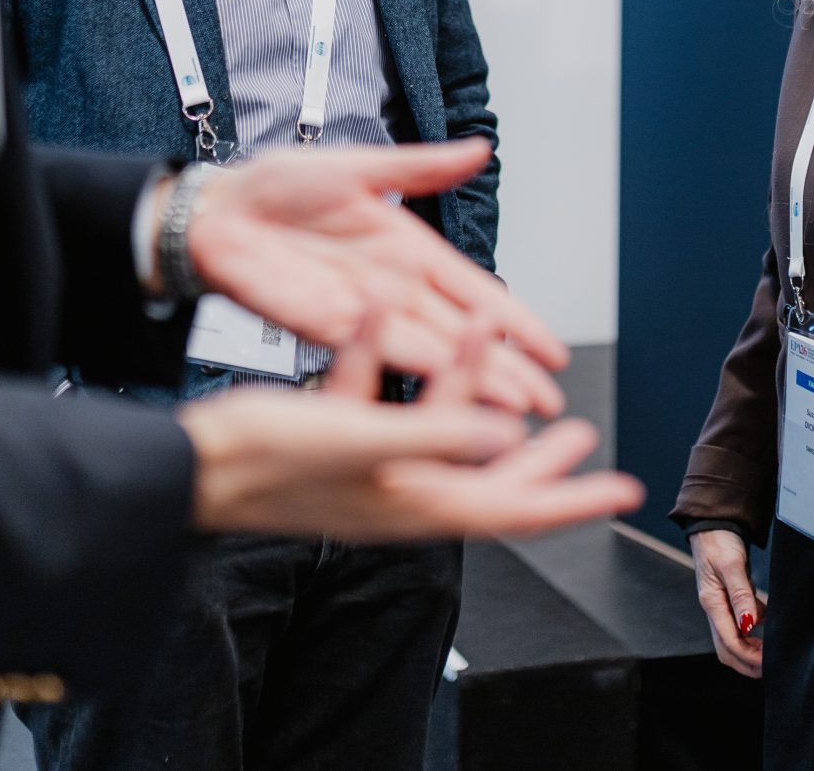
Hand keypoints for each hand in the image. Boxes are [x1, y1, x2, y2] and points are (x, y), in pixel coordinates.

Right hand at [178, 313, 642, 542]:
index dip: (572, 499)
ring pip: (436, 424)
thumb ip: (438, 435)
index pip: (515, 508)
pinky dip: (388, 355)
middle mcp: (400, 490)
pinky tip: (386, 304)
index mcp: (416, 501)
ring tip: (486, 330)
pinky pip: (377, 398)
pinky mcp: (334, 441)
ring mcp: (368, 469)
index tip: (623, 489)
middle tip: (578, 434)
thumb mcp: (362, 440)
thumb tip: (510, 437)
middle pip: (488, 475)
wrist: (190, 464)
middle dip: (535, 454)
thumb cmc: (268, 460)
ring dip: (462, 375)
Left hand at [183, 140, 568, 416]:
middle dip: (506, 368)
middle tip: (546, 401)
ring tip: (508, 410)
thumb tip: (480, 149)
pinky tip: (442, 390)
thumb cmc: (277, 185)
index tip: (552, 349)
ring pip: (427, 352)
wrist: (217, 210)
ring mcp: (361, 312)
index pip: (474, 291)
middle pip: (460, 335)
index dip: (515, 321)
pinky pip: (377, 351)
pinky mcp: (323, 326)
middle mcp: (392, 287)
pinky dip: (412, 372)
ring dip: (467, 382)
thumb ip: (419, 167)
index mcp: (408, 248)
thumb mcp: (358, 167)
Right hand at [690, 528, 762, 677]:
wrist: (713, 525)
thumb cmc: (718, 542)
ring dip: (750, 652)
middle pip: (727, 649)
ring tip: (769, 656)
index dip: (749, 657)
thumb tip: (749, 626)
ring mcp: (721, 605)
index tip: (768, 663)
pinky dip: (753, 634)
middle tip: (769, 668)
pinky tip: (767, 630)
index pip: (729, 642)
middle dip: (747, 664)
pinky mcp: (729, 599)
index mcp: (712, 603)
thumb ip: (741, 596)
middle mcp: (714, 609)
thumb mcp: (731, 566)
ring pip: (733, 640)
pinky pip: (739, 625)